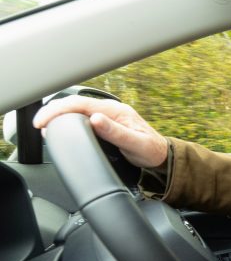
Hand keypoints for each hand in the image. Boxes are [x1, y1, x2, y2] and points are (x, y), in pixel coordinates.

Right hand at [33, 95, 167, 167]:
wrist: (163, 156)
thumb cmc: (152, 151)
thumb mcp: (135, 144)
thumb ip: (116, 132)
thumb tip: (96, 119)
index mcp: (114, 110)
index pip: (79, 104)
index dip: (57, 111)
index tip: (42, 122)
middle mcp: (109, 110)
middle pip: (74, 104)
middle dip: (53, 111)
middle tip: (38, 125)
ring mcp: (107, 115)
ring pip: (76, 110)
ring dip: (59, 115)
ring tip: (44, 126)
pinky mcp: (105, 123)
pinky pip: (82, 117)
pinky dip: (67, 120)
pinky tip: (61, 128)